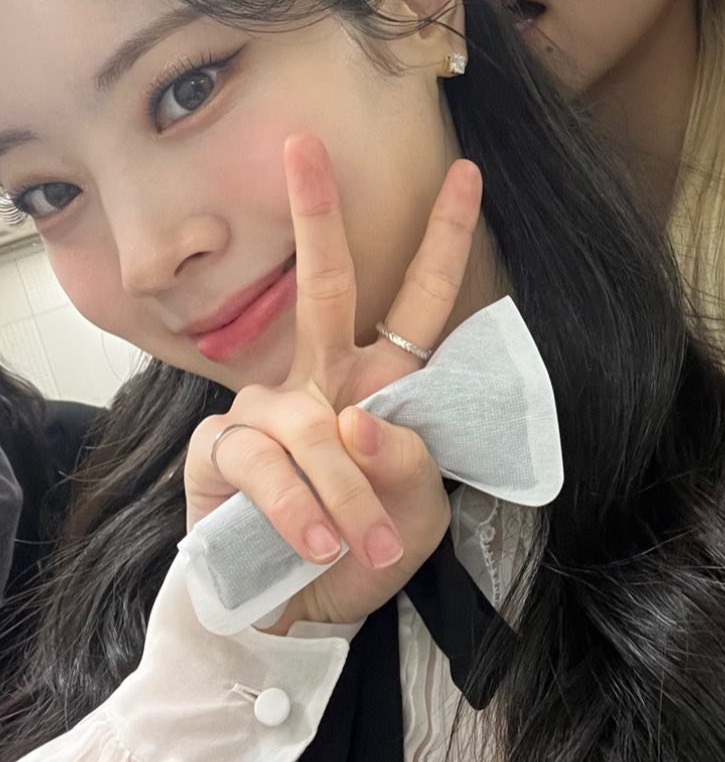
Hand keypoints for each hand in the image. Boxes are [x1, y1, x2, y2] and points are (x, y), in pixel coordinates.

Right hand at [184, 133, 482, 629]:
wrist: (295, 615)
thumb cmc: (361, 552)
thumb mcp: (416, 520)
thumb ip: (409, 470)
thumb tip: (357, 422)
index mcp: (381, 382)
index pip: (417, 301)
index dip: (443, 240)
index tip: (469, 174)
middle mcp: (322, 379)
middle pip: (323, 283)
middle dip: (316, 214)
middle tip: (307, 146)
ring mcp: (267, 410)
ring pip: (311, 424)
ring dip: (343, 493)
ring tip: (361, 546)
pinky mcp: (219, 450)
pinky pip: (262, 464)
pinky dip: (295, 508)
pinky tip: (315, 544)